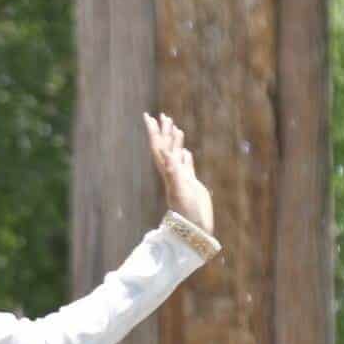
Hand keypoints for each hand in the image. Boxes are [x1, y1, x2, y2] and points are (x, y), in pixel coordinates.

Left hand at [144, 113, 213, 234]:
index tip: (149, 116)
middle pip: (166, 147)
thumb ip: (173, 172)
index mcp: (168, 171)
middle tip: (162, 115)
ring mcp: (182, 178)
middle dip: (164, 131)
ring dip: (174, 140)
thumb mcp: (179, 190)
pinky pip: (186, 166)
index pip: (158, 147)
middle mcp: (173, 173)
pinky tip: (185, 151)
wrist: (194, 228)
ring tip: (174, 126)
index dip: (154, 132)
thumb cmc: (187, 212)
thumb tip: (166, 153)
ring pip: (177, 154)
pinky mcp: (191, 184)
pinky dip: (185, 156)